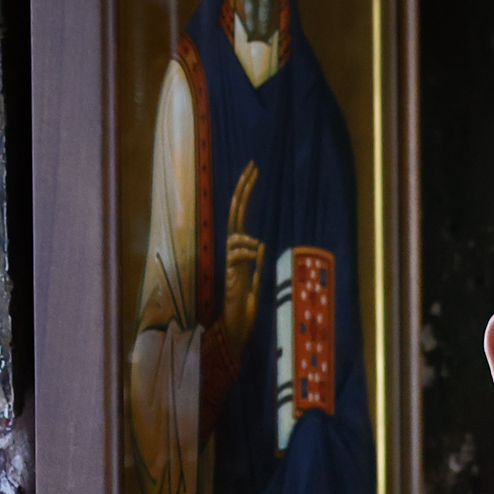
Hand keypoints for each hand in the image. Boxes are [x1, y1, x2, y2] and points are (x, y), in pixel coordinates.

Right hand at [220, 162, 263, 353]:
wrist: (237, 326)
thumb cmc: (246, 305)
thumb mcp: (258, 279)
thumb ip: (258, 263)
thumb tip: (262, 245)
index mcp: (240, 249)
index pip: (241, 214)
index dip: (245, 193)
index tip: (253, 171)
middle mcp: (233, 252)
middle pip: (235, 214)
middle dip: (244, 190)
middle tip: (253, 168)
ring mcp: (231, 262)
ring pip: (234, 234)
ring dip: (246, 238)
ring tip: (257, 248)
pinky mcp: (231, 276)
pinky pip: (236, 255)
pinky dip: (248, 252)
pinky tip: (256, 256)